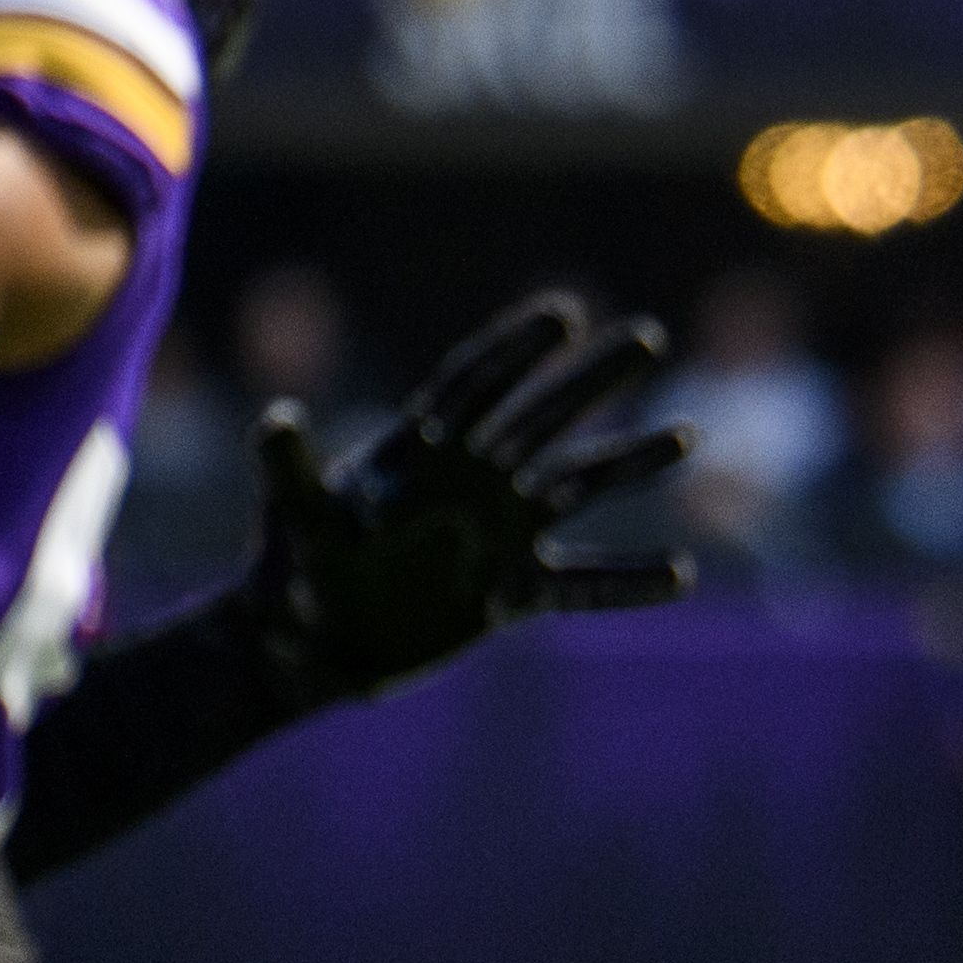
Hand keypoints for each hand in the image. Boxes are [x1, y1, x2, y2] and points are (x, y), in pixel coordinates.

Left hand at [254, 291, 693, 711]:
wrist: (308, 646)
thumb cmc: (291, 572)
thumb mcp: (292, 519)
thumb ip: (288, 470)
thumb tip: (275, 421)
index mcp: (420, 451)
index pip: (475, 386)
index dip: (515, 350)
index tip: (563, 316)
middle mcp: (470, 479)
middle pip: (540, 417)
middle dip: (591, 379)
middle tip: (646, 335)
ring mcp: (497, 532)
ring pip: (575, 486)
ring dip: (629, 462)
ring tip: (687, 437)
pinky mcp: (511, 591)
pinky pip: (581, 584)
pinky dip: (627, 581)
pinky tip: (679, 576)